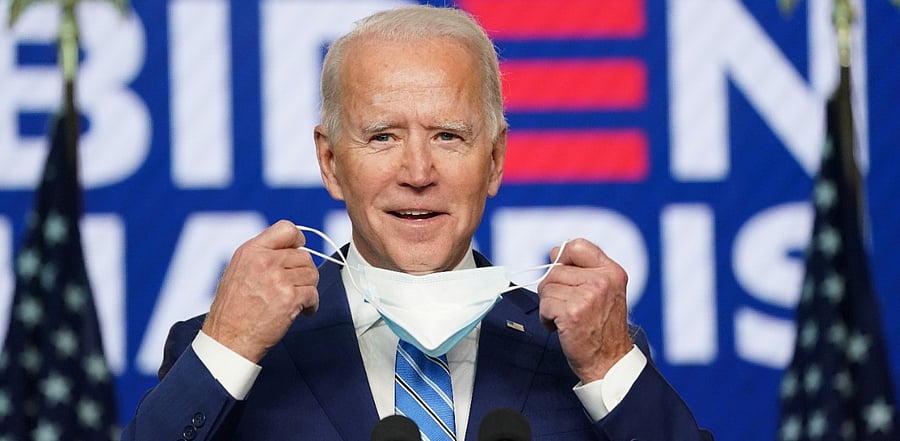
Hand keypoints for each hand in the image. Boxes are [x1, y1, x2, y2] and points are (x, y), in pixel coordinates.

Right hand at [201, 220, 318, 362]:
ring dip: (308, 288)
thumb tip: (290, 248)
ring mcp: (278, 279)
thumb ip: (262, 256)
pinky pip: (313, 294)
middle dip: (304, 272)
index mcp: (251, 251)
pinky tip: (302, 311)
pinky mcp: (289, 298)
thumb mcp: (238, 270)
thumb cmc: (232, 310)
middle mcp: (264, 261)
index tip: (298, 252)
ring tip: (297, 300)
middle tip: (296, 286)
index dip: (298, 240)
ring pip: (312, 274)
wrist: (228, 338)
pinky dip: (311, 304)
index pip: (287, 228)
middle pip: (304, 256)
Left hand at [537, 238, 632, 382]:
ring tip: (565, 318)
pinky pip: (544, 306)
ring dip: (549, 305)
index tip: (563, 274)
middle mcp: (602, 281)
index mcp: (611, 272)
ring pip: (547, 287)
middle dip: (553, 289)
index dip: (563, 257)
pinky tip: (561, 328)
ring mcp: (588, 296)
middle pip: (555, 270)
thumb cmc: (602, 329)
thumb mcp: (605, 292)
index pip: (577, 246)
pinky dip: (546, 319)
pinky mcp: (572, 312)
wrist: (609, 362)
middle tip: (567, 306)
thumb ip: (583, 270)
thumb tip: (554, 252)